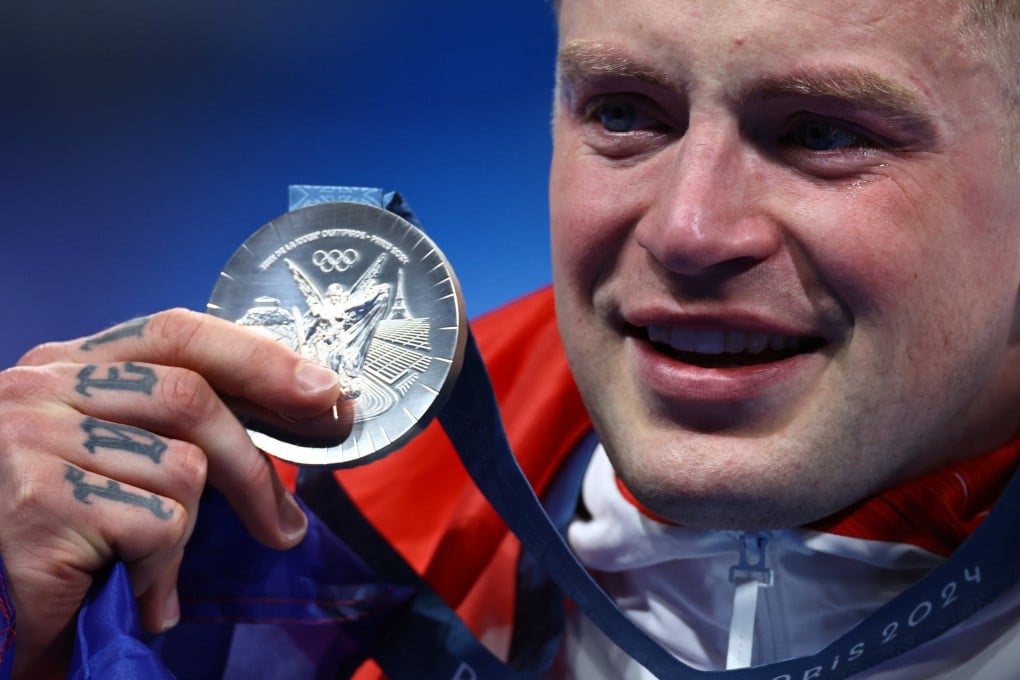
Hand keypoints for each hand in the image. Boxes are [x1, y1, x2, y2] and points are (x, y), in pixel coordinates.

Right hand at [0, 309, 346, 677]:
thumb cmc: (47, 524)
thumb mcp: (100, 451)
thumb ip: (167, 423)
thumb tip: (291, 416)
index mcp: (68, 365)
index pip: (178, 332)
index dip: (260, 358)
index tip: (324, 392)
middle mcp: (44, 388)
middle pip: (193, 397)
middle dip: (255, 465)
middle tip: (285, 524)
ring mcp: (35, 441)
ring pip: (182, 469)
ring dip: (186, 533)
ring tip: (152, 567)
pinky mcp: (39, 505)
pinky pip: (156, 526)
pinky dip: (160, 570)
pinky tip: (130, 592)